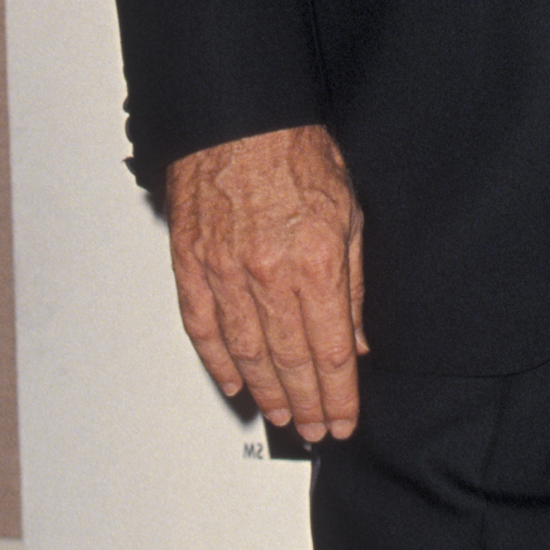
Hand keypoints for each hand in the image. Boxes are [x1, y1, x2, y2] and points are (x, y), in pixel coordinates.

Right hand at [166, 125, 365, 441]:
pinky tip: (234, 382)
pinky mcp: (192, 266)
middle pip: (291, 360)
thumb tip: (357, 338)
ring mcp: (225, 273)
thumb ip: (352, 281)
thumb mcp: (349, 211)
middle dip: (309, 403)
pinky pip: (205, 327)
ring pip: (247, 353)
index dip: (340, 393)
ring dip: (267, 392)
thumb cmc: (296, 153)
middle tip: (319, 430)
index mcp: (315, 260)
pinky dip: (219, 361)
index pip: (331, 349)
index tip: (346, 417)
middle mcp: (269, 274)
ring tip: (284, 416)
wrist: (239, 120)